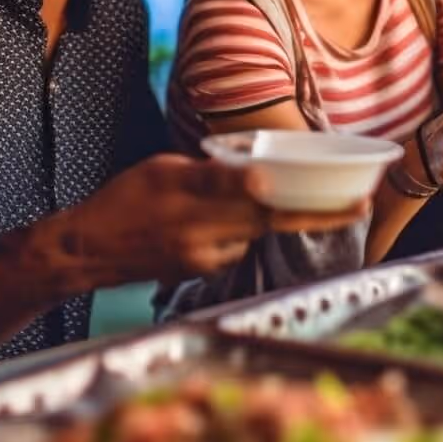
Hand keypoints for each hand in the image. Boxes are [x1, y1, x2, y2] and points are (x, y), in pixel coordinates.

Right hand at [63, 155, 367, 281]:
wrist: (86, 250)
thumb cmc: (121, 201)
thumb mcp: (163, 169)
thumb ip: (214, 175)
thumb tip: (261, 178)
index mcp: (198, 207)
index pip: (269, 206)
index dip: (315, 208)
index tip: (354, 205)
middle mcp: (207, 240)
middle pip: (271, 224)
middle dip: (312, 216)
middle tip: (356, 207)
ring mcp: (205, 261)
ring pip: (250, 234)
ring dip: (257, 217)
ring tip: (220, 199)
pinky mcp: (200, 272)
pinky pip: (231, 246)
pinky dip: (232, 230)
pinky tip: (202, 220)